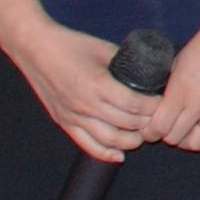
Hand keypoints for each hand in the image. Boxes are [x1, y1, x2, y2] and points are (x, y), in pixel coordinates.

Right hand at [0, 18, 155, 164]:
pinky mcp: (64, 122)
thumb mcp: (104, 49)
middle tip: (159, 119)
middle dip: (148, 123)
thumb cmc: (71, 44)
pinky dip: (106, 153)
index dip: (154, 107)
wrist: (35, 48)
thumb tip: (150, 73)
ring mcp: (73, 116)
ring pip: (110, 140)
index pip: (135, 105)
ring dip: (131, 141)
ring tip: (143, 134)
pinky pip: (87, 145)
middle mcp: (86, 104)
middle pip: (127, 124)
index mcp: (98, 84)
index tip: (163, 103)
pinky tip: (120, 155)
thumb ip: (126, 65)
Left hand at [144, 9, 199, 154]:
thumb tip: (157, 103)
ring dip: (186, 141)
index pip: (158, 127)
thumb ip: (169, 85)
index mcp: (181, 90)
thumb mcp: (178, 61)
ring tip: (185, 131)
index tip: (148, 128)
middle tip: (166, 128)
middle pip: (174, 138)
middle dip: (165, 135)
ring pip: (196, 144)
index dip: (149, 132)